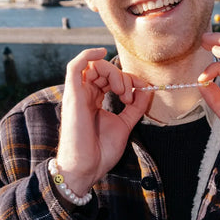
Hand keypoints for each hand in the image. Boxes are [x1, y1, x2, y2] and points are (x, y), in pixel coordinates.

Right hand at [57, 48, 150, 195]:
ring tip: (121, 91)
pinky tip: (101, 52)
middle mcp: (85, 95)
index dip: (130, 80)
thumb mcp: (125, 124)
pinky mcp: (73, 95)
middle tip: (130, 96)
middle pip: (104, 71)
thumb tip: (146, 91)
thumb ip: (135, 107)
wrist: (87, 168)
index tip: (144, 89)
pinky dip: (87, 55)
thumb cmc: (101, 150)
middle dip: (123, 78)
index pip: (111, 79)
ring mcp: (78, 94)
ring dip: (113, 73)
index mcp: (95, 100)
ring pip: (94, 66)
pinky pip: (75, 66)